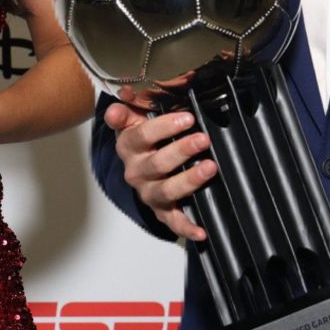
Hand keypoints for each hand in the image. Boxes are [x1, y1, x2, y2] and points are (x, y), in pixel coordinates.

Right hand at [105, 95, 215, 240]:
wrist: (138, 164)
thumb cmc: (143, 137)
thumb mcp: (134, 118)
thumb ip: (128, 107)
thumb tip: (120, 99)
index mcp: (128, 146)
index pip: (141, 136)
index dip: (164, 127)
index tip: (187, 118)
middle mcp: (135, 171)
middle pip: (157, 163)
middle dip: (182, 150)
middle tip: (203, 139)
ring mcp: (148, 192)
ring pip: (166, 190)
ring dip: (189, 180)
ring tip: (209, 168)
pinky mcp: (161, 211)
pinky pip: (172, 221)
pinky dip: (186, 227)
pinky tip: (201, 230)